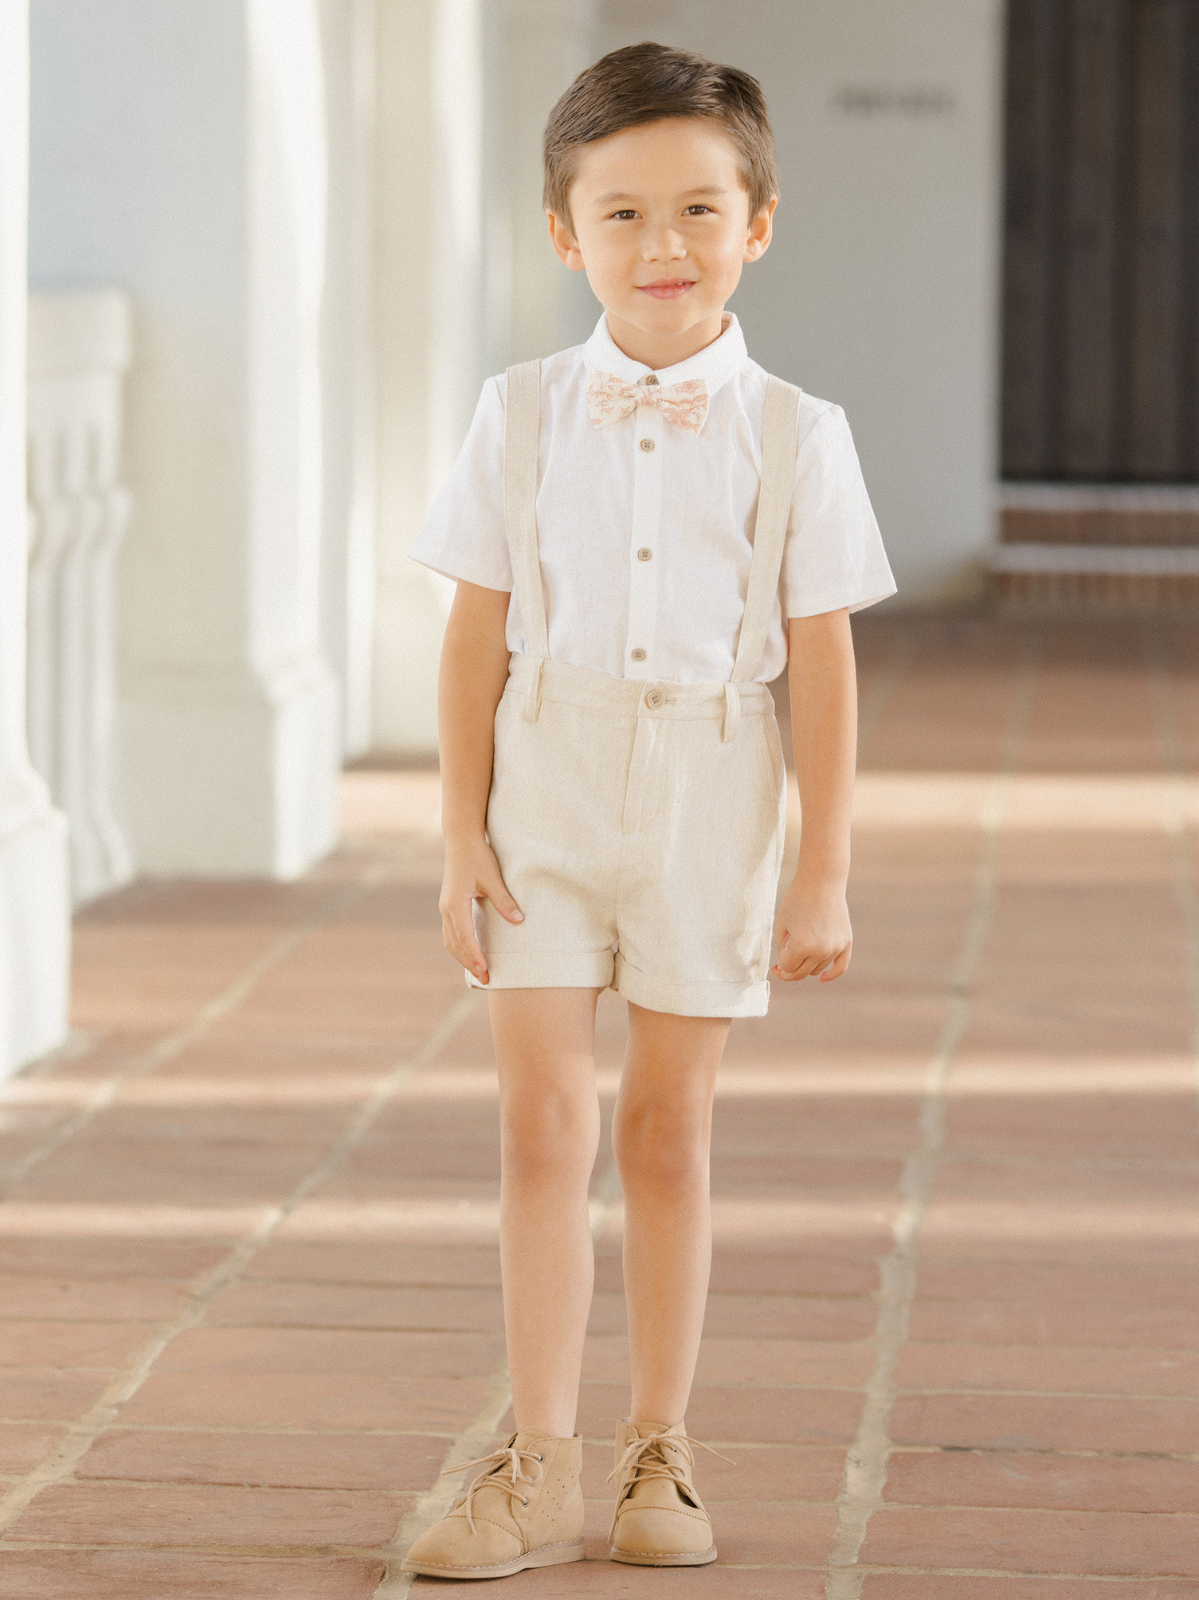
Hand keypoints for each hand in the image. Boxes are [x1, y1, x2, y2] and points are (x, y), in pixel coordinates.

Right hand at [439, 838, 522, 982]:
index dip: (475, 957)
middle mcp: (447, 909)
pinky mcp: (449, 905)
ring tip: (479, 971)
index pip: (465, 938)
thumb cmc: (478, 856)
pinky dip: (461, 946)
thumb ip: (504, 900)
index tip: (485, 971)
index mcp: (455, 904)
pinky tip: (472, 953)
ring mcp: (446, 908)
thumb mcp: (493, 877)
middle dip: (469, 963)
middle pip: (455, 945)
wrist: (461, 839)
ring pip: (451, 941)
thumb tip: (519, 921)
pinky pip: (452, 933)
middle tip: (486, 979)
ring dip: (463, 957)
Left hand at [772, 880, 851, 982]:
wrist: (821, 881)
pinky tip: (822, 979)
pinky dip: (831, 975)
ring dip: (806, 963)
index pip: (787, 968)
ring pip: (817, 969)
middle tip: (783, 961)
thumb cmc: (797, 900)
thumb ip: (783, 950)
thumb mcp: (782, 925)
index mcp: (802, 946)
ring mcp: (835, 947)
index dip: (779, 964)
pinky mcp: (846, 942)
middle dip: (790, 969)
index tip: (774, 964)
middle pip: (802, 973)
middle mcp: (821, 950)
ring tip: (801, 942)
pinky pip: (840, 967)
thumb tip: (788, 968)